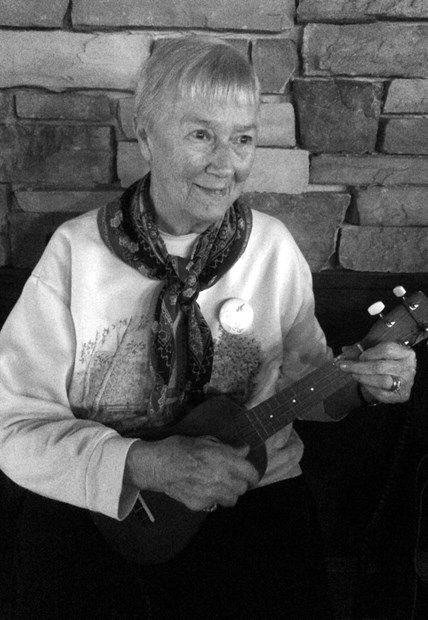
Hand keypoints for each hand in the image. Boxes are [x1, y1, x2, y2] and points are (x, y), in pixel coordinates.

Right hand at [125, 436, 258, 511]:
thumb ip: (227, 448)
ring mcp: (210, 494)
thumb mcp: (204, 441)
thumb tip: (244, 450)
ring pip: (231, 500)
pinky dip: (212, 498)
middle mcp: (220, 478)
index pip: (250, 473)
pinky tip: (202, 488)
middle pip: (243, 489)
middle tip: (232, 478)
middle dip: (240, 483)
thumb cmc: (178, 448)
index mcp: (222, 460)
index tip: (250, 475)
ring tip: (219, 485)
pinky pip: (214, 504)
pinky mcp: (200, 505)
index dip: (253, 474)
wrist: (156, 466)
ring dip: (229, 493)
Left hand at [340, 342, 416, 403]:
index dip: (369, 353)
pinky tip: (363, 383)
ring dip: (363, 377)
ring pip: (381, 381)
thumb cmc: (384, 361)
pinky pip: (382, 393)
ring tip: (353, 374)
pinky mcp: (402, 395)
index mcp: (406, 352)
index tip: (358, 356)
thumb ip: (361, 349)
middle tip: (344, 366)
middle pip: (380, 366)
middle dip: (359, 366)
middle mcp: (409, 367)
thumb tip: (345, 350)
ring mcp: (407, 383)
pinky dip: (369, 388)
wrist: (394, 377)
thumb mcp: (376, 351)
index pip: (387, 349)